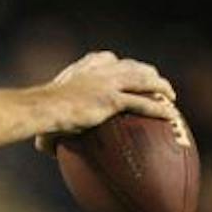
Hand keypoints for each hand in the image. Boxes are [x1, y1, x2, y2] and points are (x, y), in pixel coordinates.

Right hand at [31, 52, 176, 151]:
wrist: (42, 108)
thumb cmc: (40, 115)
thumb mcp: (47, 116)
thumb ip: (52, 131)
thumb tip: (49, 152)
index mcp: (84, 68)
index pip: (107, 58)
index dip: (120, 64)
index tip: (127, 71)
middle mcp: (100, 70)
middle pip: (133, 67)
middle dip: (148, 73)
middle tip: (157, 84)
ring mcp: (109, 83)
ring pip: (144, 81)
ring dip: (161, 87)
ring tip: (171, 95)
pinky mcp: (113, 99)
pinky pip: (143, 103)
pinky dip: (159, 109)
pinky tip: (170, 115)